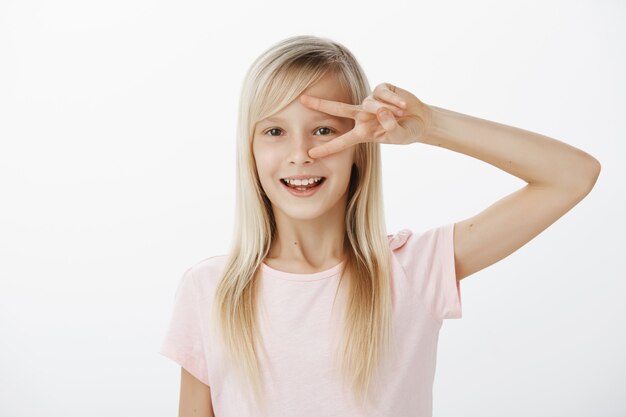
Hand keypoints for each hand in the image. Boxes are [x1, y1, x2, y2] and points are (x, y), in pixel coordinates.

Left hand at [300, 82, 432, 158]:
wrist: (420, 121)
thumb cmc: (405, 132)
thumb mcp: (398, 136)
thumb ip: (389, 127)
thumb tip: (381, 110)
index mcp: (362, 132)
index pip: (341, 142)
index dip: (327, 148)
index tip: (310, 154)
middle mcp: (362, 116)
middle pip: (338, 109)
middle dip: (320, 104)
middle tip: (302, 100)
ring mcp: (371, 101)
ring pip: (371, 104)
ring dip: (388, 110)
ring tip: (401, 115)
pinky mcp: (382, 89)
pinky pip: (383, 93)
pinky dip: (394, 100)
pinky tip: (403, 106)